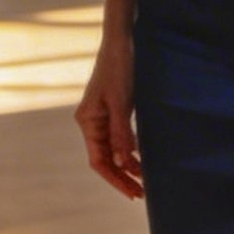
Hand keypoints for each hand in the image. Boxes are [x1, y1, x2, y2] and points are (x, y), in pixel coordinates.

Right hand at [75, 29, 142, 200]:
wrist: (121, 39)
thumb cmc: (119, 67)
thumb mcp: (122, 102)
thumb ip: (121, 134)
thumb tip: (123, 163)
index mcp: (88, 121)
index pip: (99, 160)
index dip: (116, 179)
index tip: (133, 193)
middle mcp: (91, 121)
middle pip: (104, 158)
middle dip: (122, 176)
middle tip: (143, 193)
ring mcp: (101, 115)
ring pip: (112, 149)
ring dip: (127, 164)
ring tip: (145, 179)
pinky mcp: (112, 109)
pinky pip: (118, 137)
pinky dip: (130, 149)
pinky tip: (142, 157)